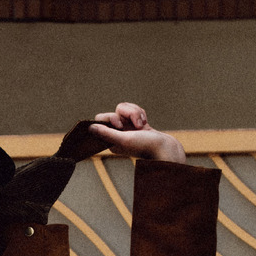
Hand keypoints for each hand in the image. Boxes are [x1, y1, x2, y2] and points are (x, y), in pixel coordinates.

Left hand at [58, 104, 186, 163]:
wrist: (164, 147)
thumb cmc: (144, 146)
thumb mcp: (123, 139)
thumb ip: (106, 133)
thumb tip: (90, 128)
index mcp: (110, 140)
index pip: (102, 119)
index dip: (111, 118)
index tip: (120, 126)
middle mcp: (117, 134)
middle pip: (115, 111)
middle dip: (128, 114)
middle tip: (137, 126)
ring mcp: (127, 128)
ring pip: (125, 108)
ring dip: (136, 113)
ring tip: (143, 125)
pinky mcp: (136, 123)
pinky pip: (134, 110)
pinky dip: (141, 114)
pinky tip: (146, 124)